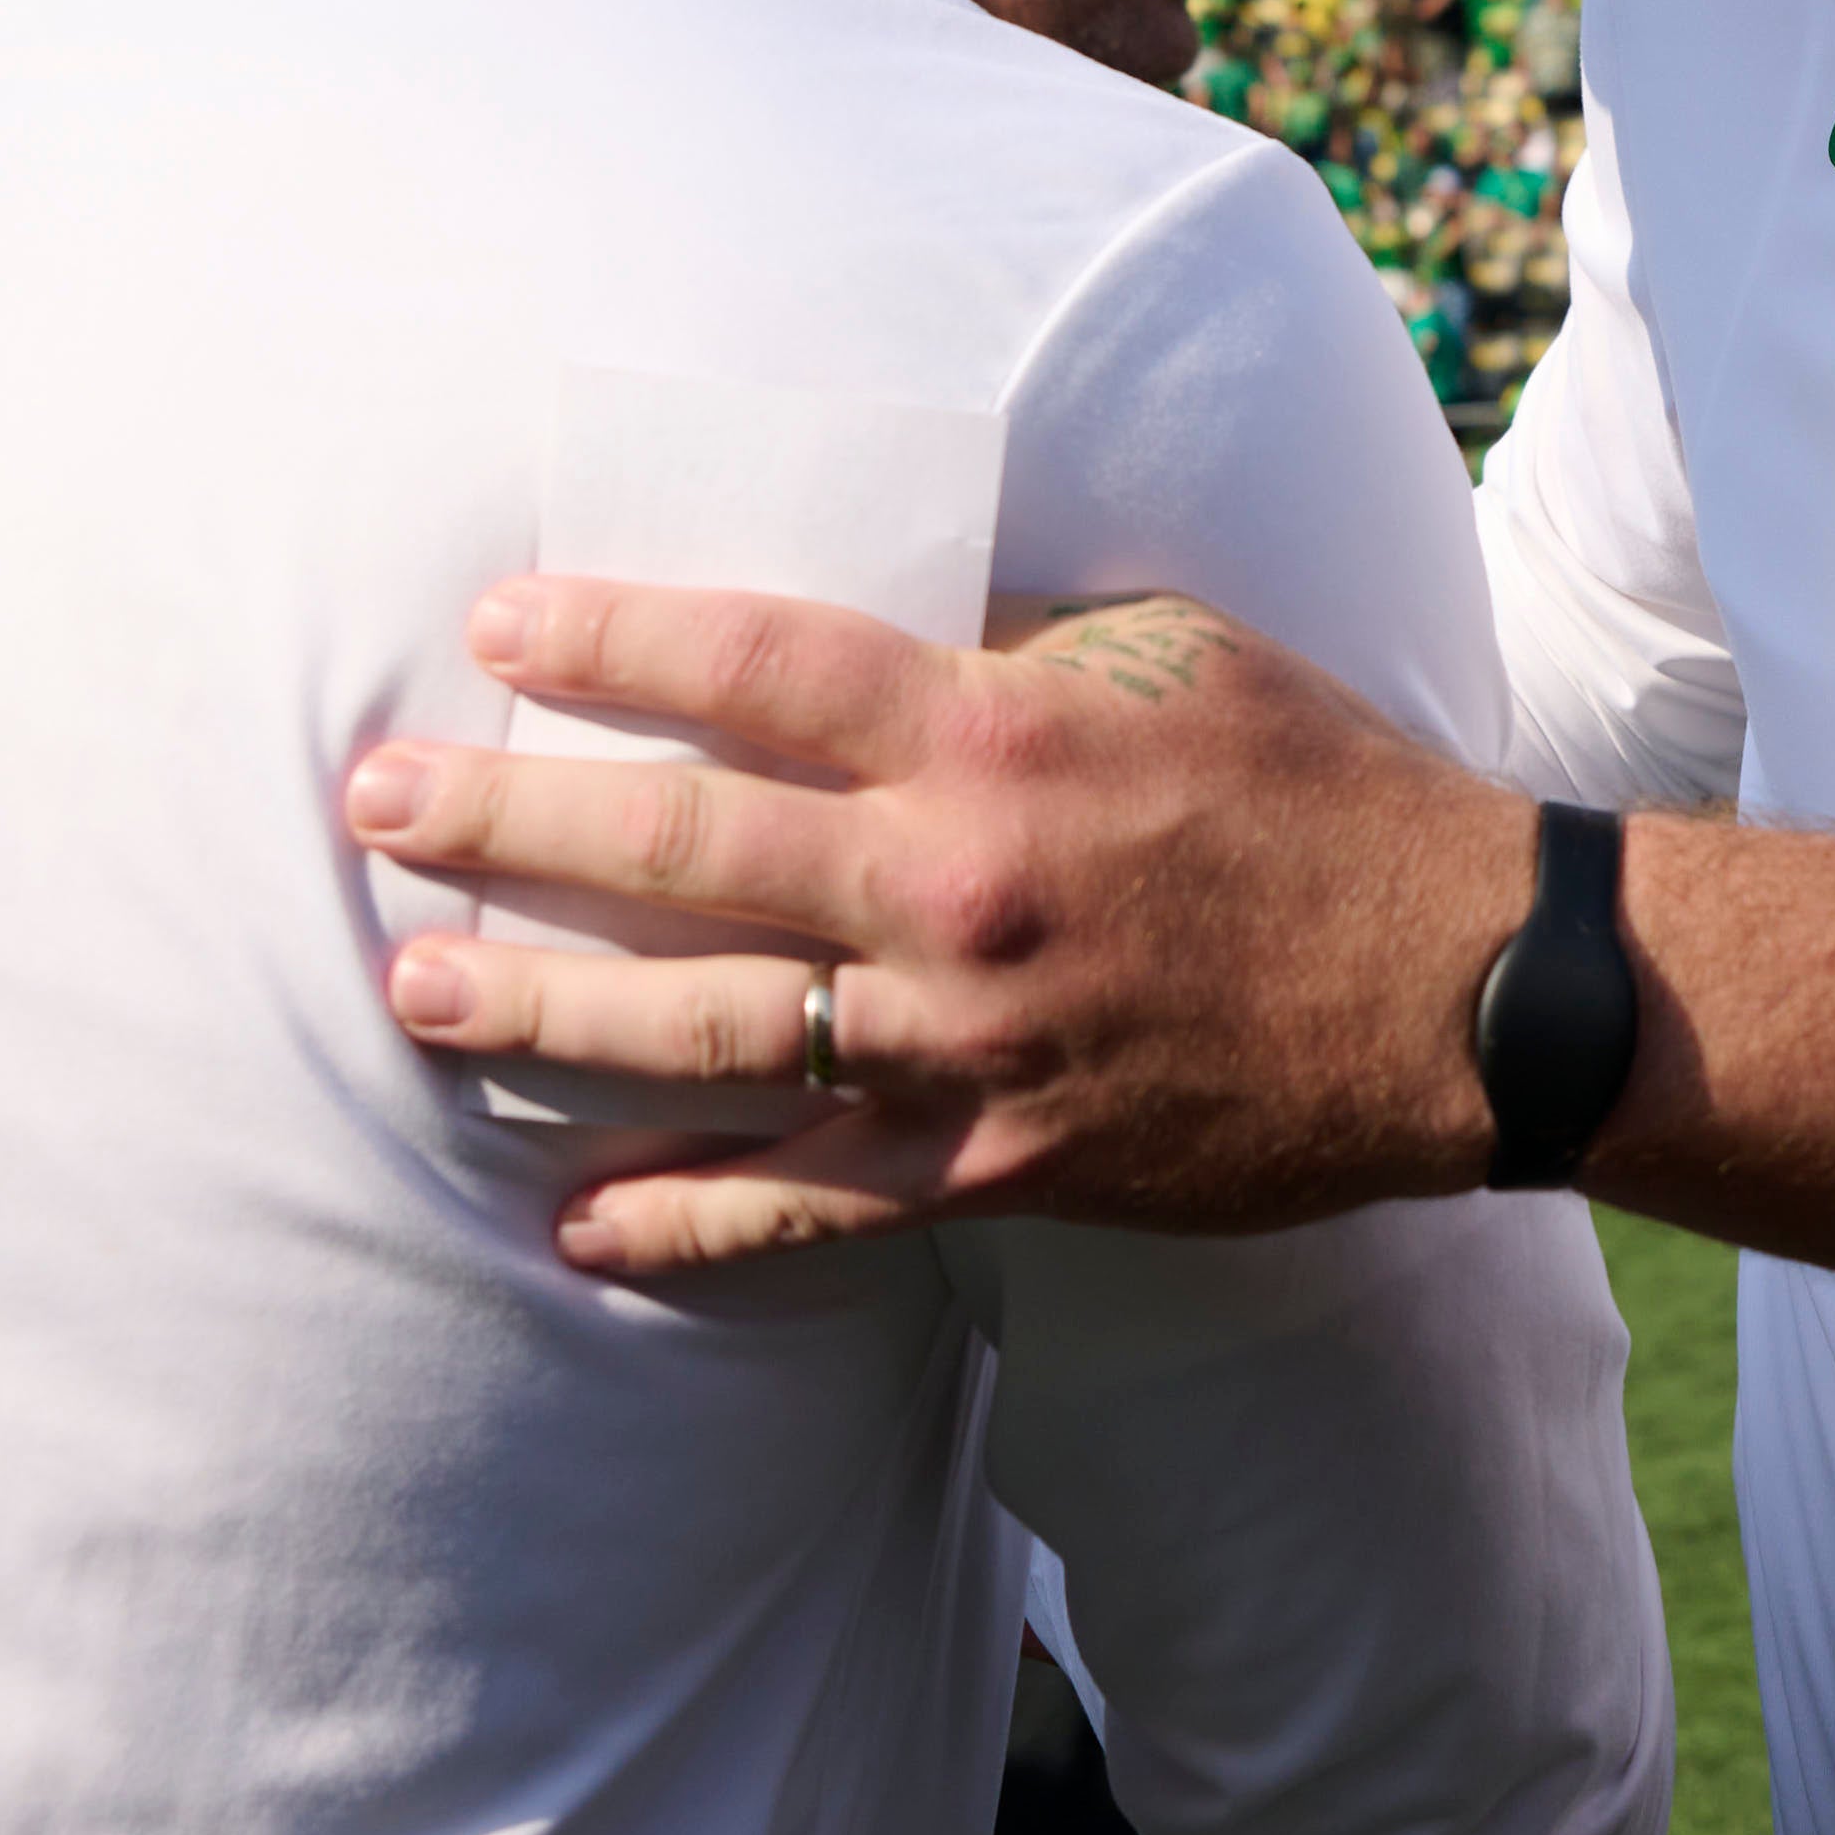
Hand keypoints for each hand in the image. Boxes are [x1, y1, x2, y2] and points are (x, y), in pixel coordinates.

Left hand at [347, 581, 1545, 1277]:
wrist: (1463, 990)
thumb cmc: (1321, 791)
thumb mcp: (1173, 651)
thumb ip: (1005, 641)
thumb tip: (868, 609)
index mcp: (995, 738)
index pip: (755, 668)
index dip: (611, 639)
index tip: (497, 623)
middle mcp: (954, 892)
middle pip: (681, 851)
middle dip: (505, 822)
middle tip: (371, 805)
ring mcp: (965, 1046)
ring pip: (705, 1033)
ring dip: (540, 1012)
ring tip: (413, 994)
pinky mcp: (997, 1166)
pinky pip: (805, 1205)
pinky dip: (683, 1221)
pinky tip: (576, 1225)